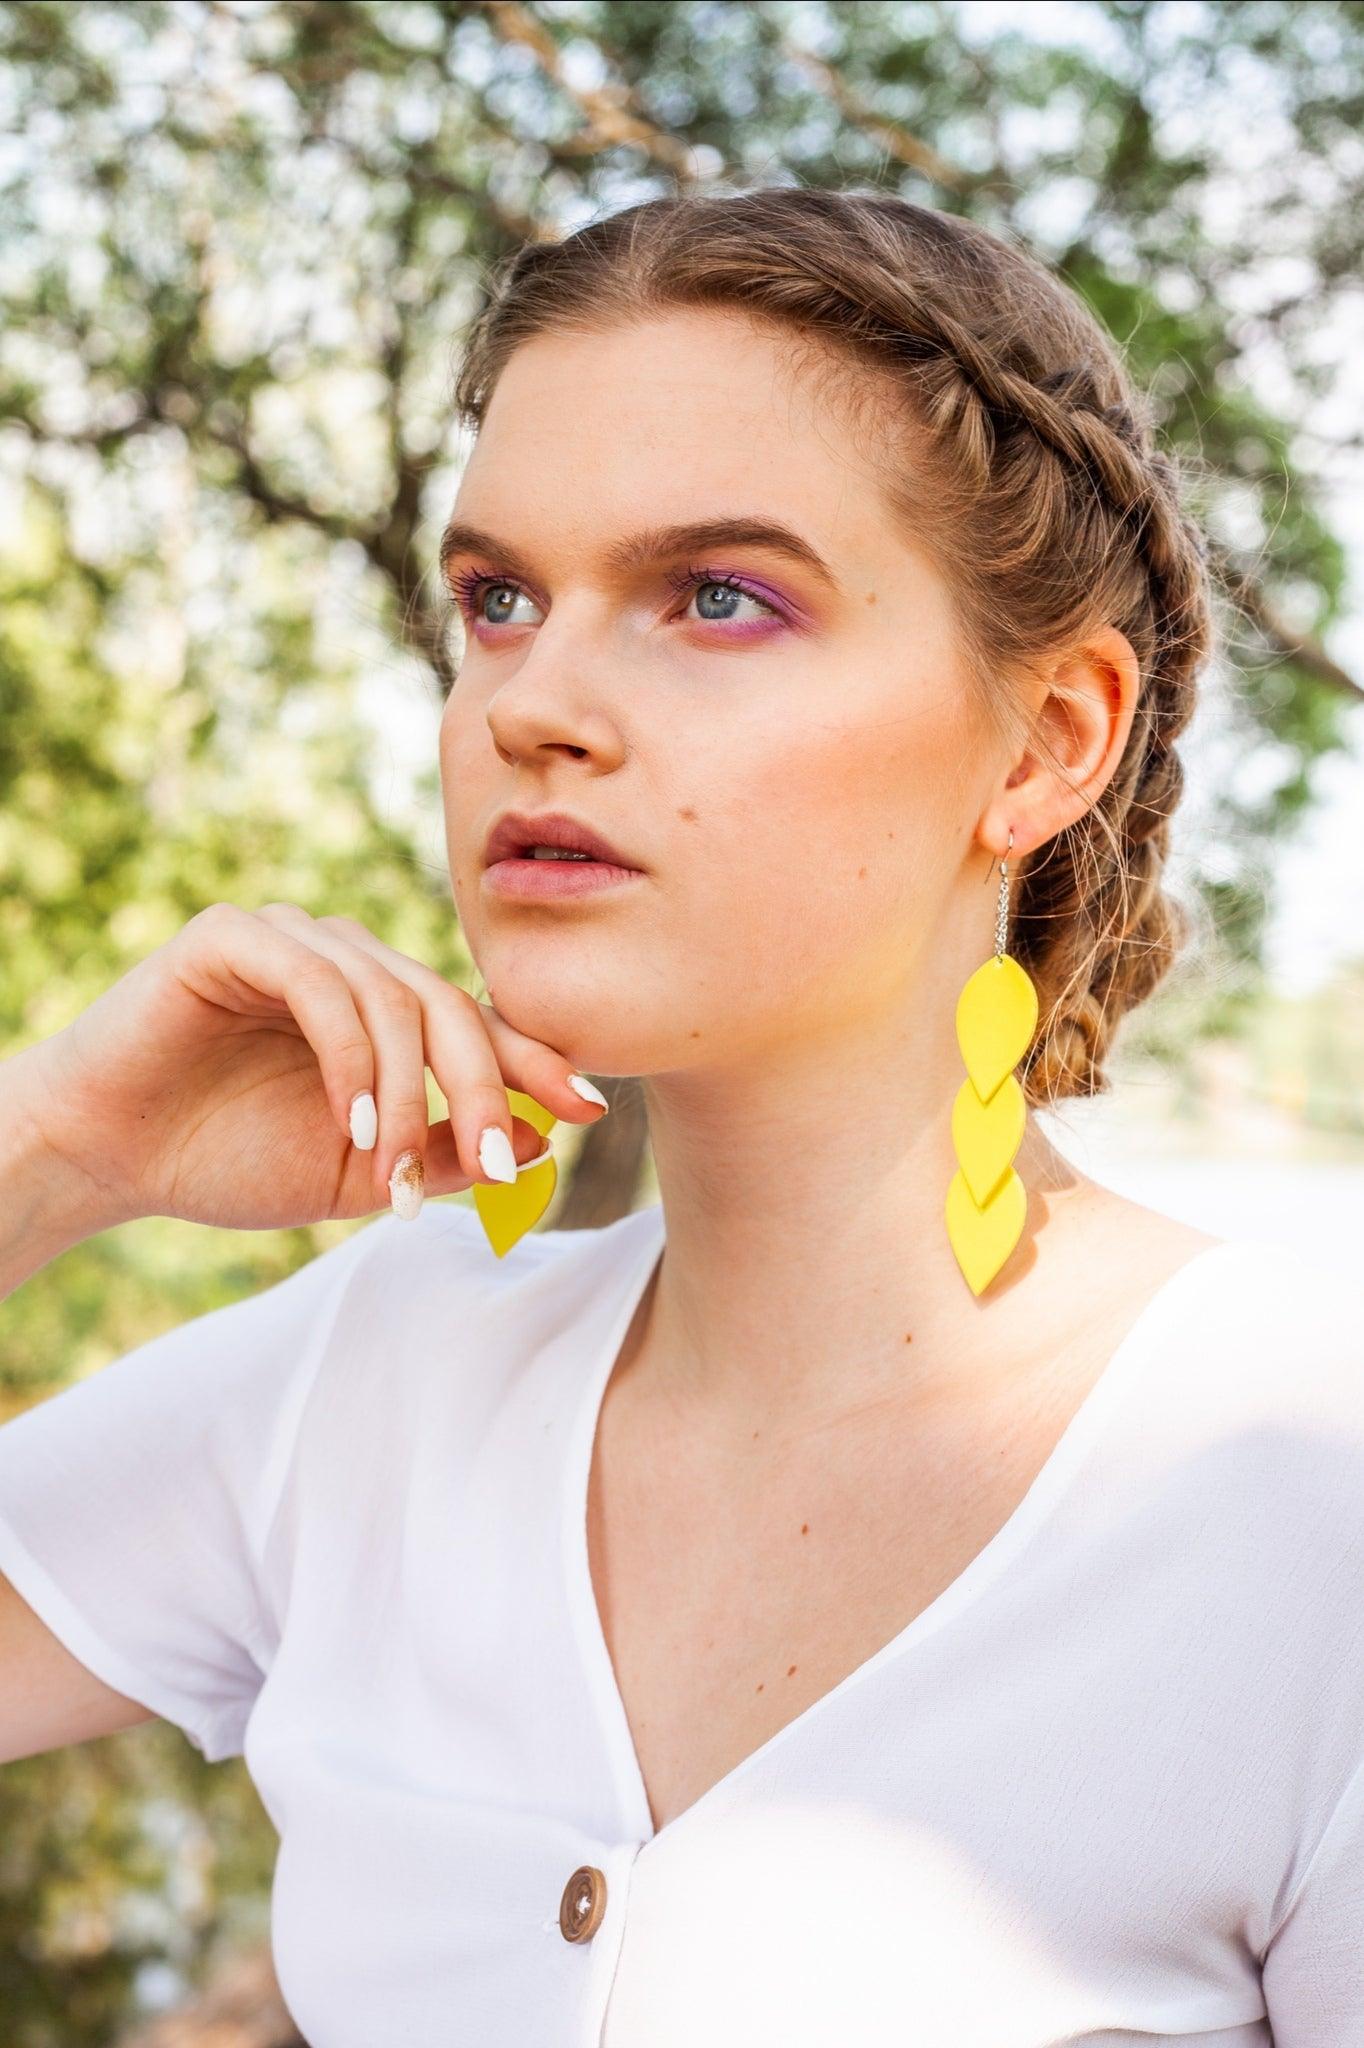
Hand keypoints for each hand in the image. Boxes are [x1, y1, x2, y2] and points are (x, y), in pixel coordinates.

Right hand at [16, 901, 607, 1231]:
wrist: (109, 1156)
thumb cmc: (228, 1160)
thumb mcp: (360, 1173)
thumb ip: (446, 1152)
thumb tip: (547, 1141)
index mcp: (384, 1009)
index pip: (478, 1022)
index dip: (537, 1062)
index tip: (592, 1112)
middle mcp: (350, 961)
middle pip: (450, 1007)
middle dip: (483, 1091)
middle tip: (500, 1166)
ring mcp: (296, 938)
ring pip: (393, 998)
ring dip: (408, 1095)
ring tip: (395, 1173)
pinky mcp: (237, 935)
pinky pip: (322, 985)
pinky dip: (349, 1058)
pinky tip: (350, 1124)